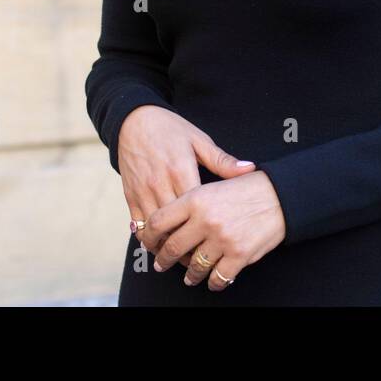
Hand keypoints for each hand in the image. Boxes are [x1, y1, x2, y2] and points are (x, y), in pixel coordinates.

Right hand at [117, 105, 257, 250]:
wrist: (134, 120)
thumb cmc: (170, 129)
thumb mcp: (199, 140)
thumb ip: (222, 160)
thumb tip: (250, 168)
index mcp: (181, 171)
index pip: (195, 211)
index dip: (205, 231)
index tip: (217, 245)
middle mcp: (160, 184)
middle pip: (174, 226)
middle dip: (186, 246)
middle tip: (200, 260)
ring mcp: (143, 191)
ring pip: (153, 231)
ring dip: (166, 247)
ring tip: (181, 258)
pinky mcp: (130, 195)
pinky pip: (137, 225)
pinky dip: (147, 238)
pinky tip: (160, 244)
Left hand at [137, 170, 286, 291]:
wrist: (280, 195)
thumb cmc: (247, 188)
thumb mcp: (213, 183)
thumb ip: (189, 201)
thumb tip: (166, 219)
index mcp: (195, 198)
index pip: (159, 221)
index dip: (149, 236)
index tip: (149, 243)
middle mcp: (205, 220)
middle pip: (172, 248)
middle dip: (164, 260)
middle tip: (161, 264)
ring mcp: (222, 239)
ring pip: (194, 266)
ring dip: (190, 275)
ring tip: (188, 277)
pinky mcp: (238, 255)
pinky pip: (218, 277)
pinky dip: (213, 282)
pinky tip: (212, 280)